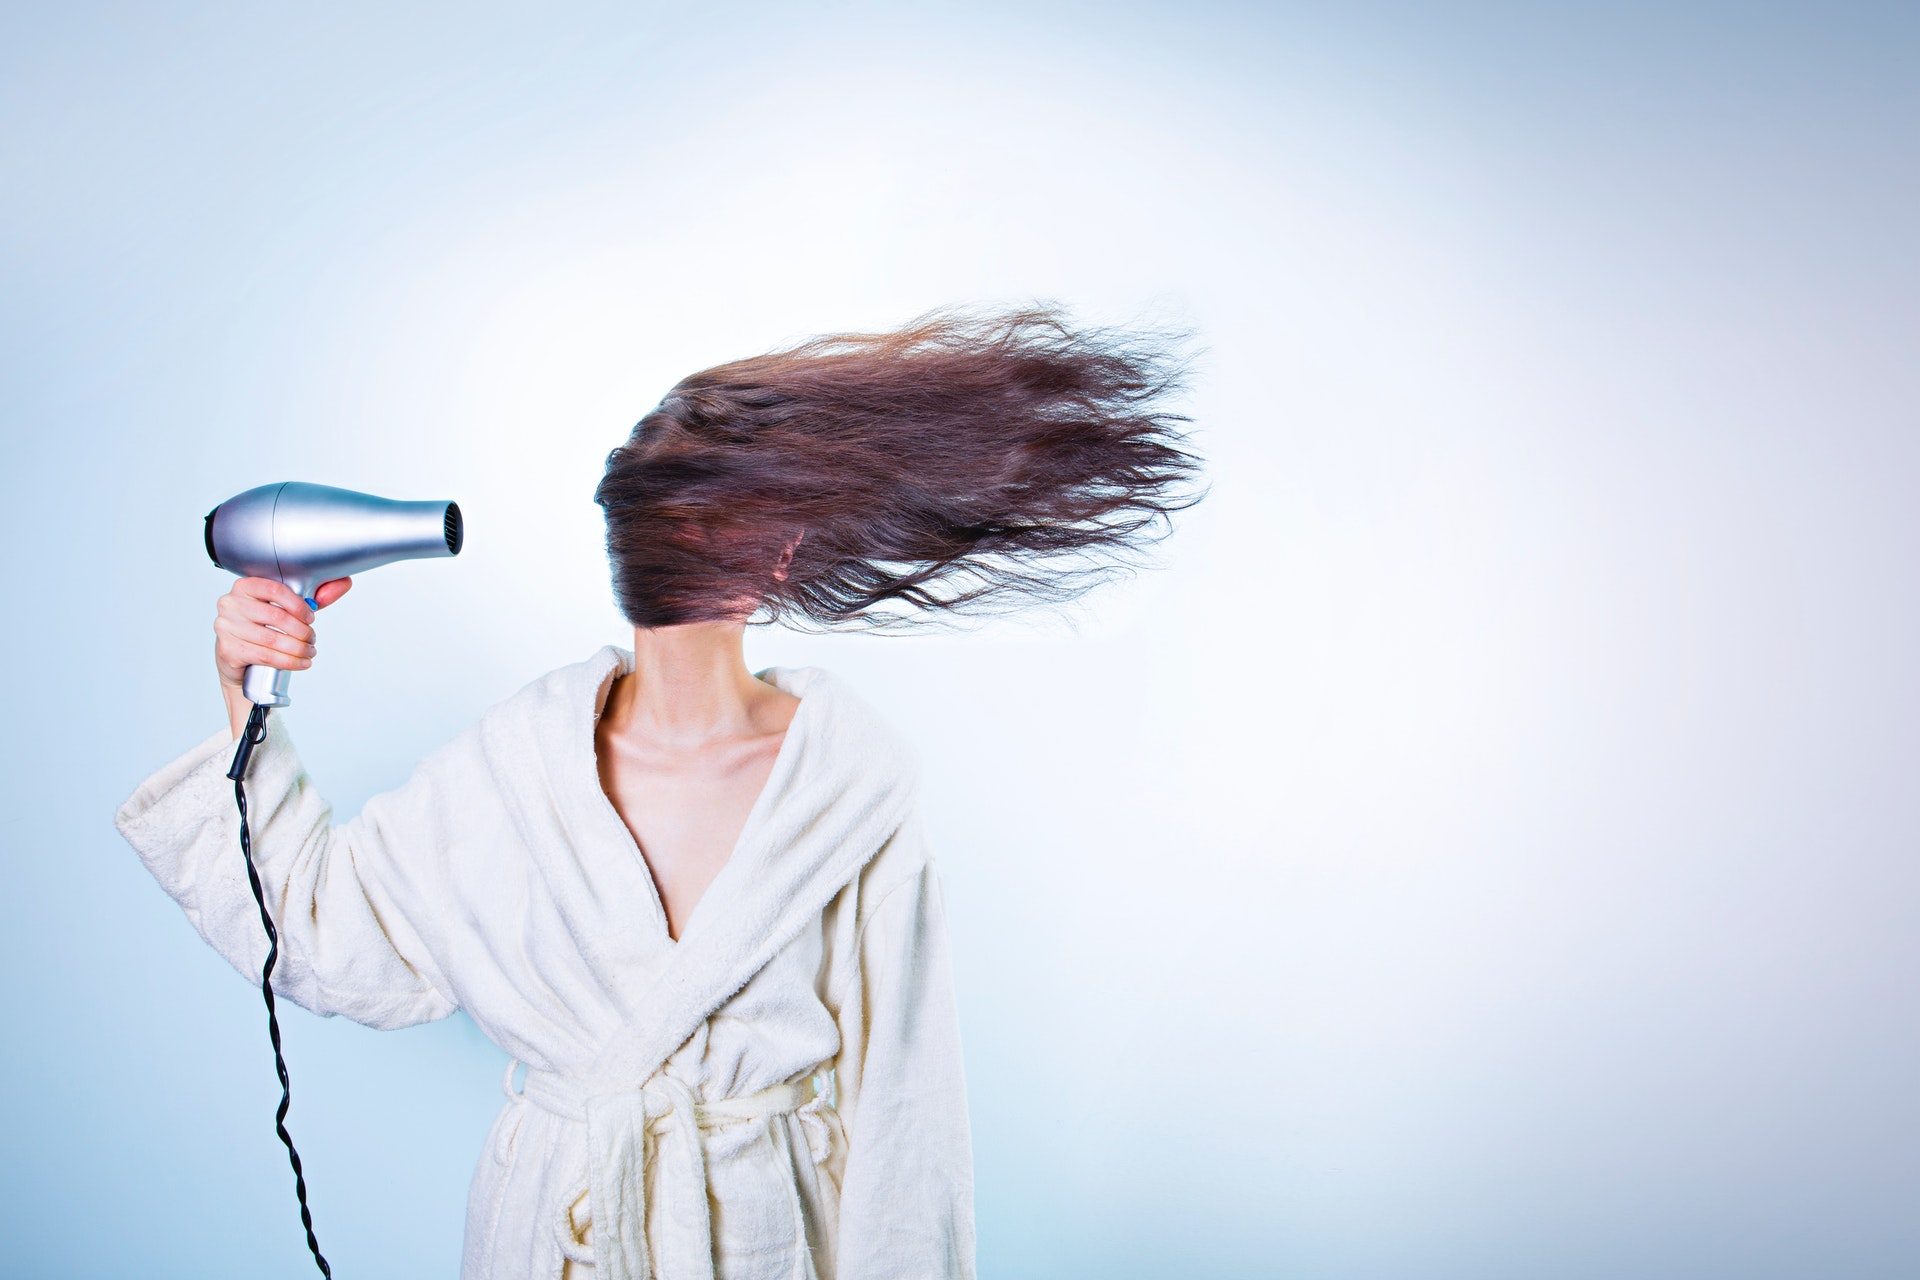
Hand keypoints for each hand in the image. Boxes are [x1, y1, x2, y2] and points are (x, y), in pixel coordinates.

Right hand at [215, 576, 351, 691]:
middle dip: (302, 631)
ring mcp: (226, 627)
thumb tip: (343, 583)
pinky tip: (301, 662)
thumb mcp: (288, 609)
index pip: (275, 589)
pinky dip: (289, 661)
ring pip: (272, 639)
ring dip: (298, 649)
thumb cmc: (264, 627)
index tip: (310, 617)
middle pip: (276, 617)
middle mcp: (230, 604)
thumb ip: (314, 596)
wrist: (239, 659)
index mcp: (245, 586)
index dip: (298, 605)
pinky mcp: (228, 650)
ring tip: (309, 652)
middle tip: (312, 638)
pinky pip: (266, 656)